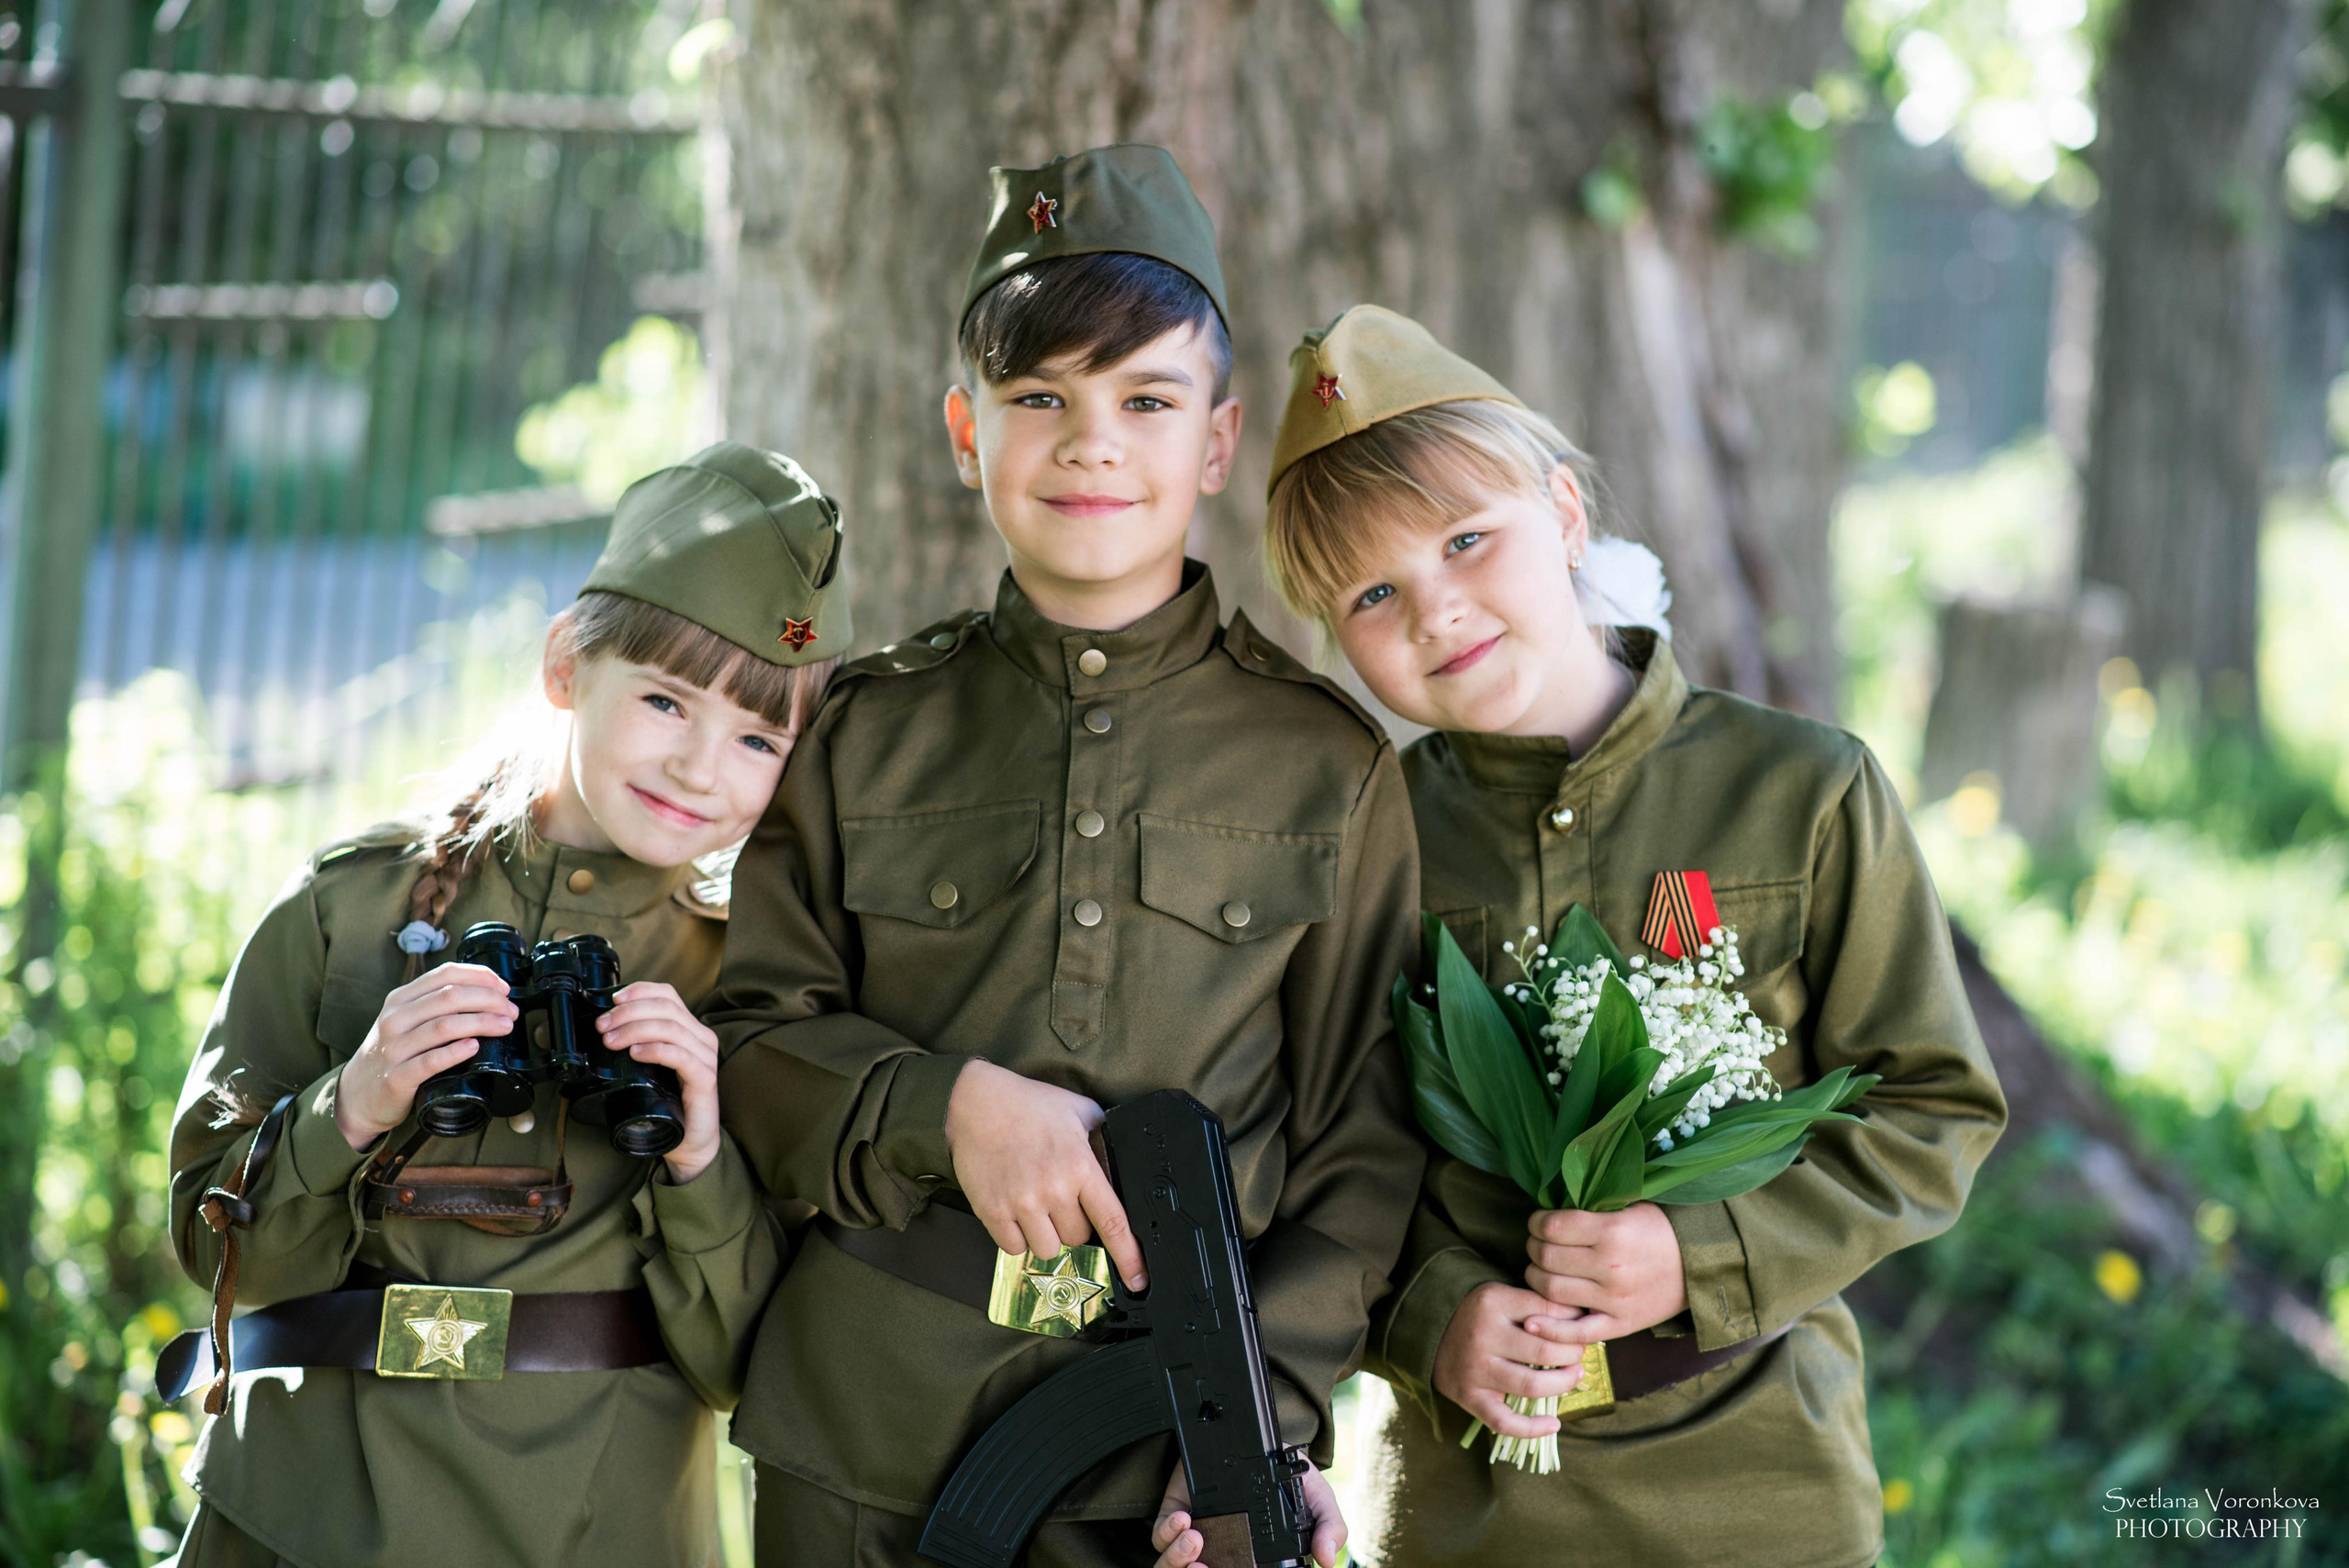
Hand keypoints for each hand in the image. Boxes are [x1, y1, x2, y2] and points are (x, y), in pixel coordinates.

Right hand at [334, 963, 518, 1148]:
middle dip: (489, 1000)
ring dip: (482, 1023)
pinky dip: (456, 1052)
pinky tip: (475, 1047)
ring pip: (444, 1025)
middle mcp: (395, 1019)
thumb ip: (436, 1005)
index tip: (504, 988)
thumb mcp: (406, 1021)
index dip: (481, 976)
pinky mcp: (397, 1078)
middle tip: (511, 1011)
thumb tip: (488, 992)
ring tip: (504, 1026)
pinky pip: (431, 1061)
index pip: (445, 974)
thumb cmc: (392, 1054)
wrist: (357, 1096)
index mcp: (401, 999)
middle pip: (450, 997)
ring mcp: (394, 1048)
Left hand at [596, 981, 720, 1182]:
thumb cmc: (669, 1105)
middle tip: (603, 1026)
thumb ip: (640, 1045)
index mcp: (690, 1030)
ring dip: (635, 1029)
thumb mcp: (650, 1068)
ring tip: (612, 1041)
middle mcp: (701, 1038)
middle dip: (628, 1012)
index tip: (612, 1000)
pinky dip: (655, 1050)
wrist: (691, 1142)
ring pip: (671, 1027)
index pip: (667, 994)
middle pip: (666, 1007)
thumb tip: (606, 1029)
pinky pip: (680, 1055)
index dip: (639, 991)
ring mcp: (705, 1057)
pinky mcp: (704, 1078)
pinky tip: (636, 1054)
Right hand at [944, 1060, 1145, 1289]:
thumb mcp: (1080, 1111)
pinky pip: (1015, 1248)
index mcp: (1080, 1166)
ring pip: (1048, 1249)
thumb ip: (1103, 1141)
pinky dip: (1018, 1237)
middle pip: (1078, 1239)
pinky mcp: (993, 1212)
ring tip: (1037, 1205)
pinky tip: (1016, 1211)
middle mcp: (1053, 1189)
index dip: (1129, 1257)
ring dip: (1047, 1235)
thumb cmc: (1030, 1105)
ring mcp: (1021, 1203)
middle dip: (1074, 1224)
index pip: (1112, 1222)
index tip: (1138, 1279)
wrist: (977, 1102)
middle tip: (1059, 1198)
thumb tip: (1119, 1168)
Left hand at [1150, 1458, 1346, 1567]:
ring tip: (1195, 1540)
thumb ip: (1328, 1526)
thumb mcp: (1318, 1499)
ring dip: (1178, 1559)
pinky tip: (1185, 1519)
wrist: (1261, 1434)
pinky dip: (1167, 1533)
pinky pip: (1160, 1535)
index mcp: (1255, 1557)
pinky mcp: (1175, 1512)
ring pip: (1174, 1565)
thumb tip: (1327, 1560)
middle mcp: (1225, 1551)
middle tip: (1204, 1567)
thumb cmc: (1290, 1474)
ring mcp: (1199, 1534)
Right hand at [1431, 1280, 1586, 1437]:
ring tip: (1574, 1375)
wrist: (1430, 1332)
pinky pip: (1504, 1421)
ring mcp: (1475, 1369)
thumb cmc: (1479, 1315)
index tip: (1581, 1328)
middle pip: (1546, 1350)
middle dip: (1574, 1353)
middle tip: (1578, 1353)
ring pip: (1532, 1385)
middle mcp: (1483, 1335)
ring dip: (1563, 1384)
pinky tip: (1554, 1424)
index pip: (1550, 1312)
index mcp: (1493, 1302)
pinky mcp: (1469, 1397)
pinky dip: (1532, 1428)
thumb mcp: (1504, 1295)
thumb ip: (1539, 1302)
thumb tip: (1584, 1316)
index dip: (1574, 1322)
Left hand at [1525, 1203, 1688, 1338]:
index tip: (1538, 1222)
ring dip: (1535, 1278)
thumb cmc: (1661, 1230)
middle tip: (1537, 1244)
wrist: (1702, 1265)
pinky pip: (1577, 1332)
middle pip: (1546, 1257)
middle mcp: (1610, 1266)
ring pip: (1552, 1290)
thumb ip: (1592, 1209)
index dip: (1536, 1222)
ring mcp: (1614, 1299)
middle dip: (1533, 1247)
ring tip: (1540, 1270)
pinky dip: (1550, 1328)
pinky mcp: (1621, 1324)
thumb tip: (1549, 1208)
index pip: (1551, 1226)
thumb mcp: (1630, 1207)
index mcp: (1612, 1231)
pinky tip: (1531, 1321)